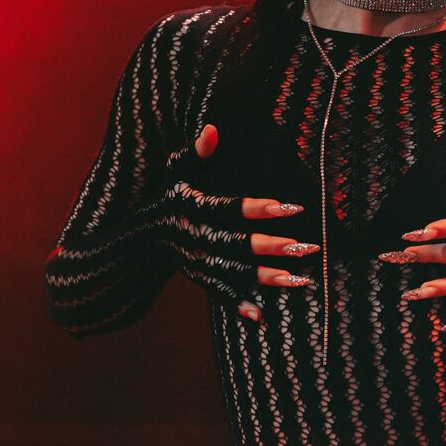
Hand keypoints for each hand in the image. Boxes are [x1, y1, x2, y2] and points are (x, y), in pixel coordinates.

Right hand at [145, 123, 316, 323]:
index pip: (229, 208)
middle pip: (236, 244)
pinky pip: (220, 294)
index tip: (294, 208)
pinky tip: (263, 316)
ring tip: (301, 280)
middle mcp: (193, 237)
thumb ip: (196, 152)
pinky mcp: (198, 279)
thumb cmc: (168, 195)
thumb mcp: (176, 171)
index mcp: (191, 207)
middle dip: (272, 246)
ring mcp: (195, 262)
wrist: (137, 239)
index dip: (259, 209)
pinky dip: (239, 305)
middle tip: (308, 247)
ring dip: (266, 278)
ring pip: (233, 272)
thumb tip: (213, 129)